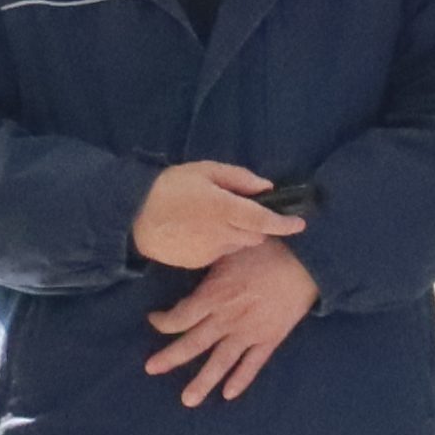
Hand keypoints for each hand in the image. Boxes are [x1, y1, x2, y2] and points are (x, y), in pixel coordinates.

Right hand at [132, 159, 300, 272]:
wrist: (134, 217)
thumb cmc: (169, 187)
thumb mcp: (203, 171)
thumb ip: (238, 178)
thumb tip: (267, 187)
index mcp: (224, 208)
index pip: (264, 220)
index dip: (284, 224)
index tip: (300, 224)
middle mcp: (222, 232)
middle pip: (255, 236)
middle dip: (256, 227)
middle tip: (241, 213)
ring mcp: (211, 251)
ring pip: (238, 245)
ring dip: (237, 235)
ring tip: (216, 222)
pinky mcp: (200, 263)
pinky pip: (220, 253)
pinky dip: (218, 244)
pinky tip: (200, 233)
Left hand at [145, 239, 317, 405]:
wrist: (307, 262)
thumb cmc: (266, 251)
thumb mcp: (229, 252)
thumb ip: (208, 270)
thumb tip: (187, 270)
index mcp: (215, 295)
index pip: (180, 317)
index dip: (163, 322)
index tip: (155, 320)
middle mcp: (228, 318)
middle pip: (193, 343)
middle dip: (170, 358)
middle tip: (150, 369)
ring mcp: (249, 332)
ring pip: (221, 362)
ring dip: (202, 381)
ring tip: (187, 400)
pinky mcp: (270, 339)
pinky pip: (253, 364)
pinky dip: (241, 379)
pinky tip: (228, 395)